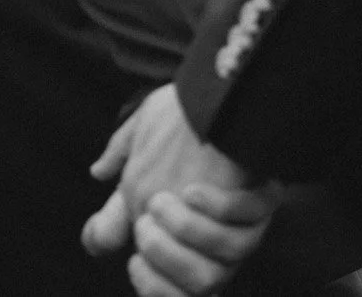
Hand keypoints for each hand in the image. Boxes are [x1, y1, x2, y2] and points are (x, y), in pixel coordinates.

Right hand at [82, 84, 274, 293]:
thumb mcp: (143, 133)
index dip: (154, 287)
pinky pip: (242, 228)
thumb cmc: (184, 111)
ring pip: (220, 268)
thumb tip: (99, 173)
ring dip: (186, 237)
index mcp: (187, 232)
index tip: (134, 261)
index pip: (176, 290)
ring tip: (167, 202)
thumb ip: (120, 157)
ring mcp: (242, 222)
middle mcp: (217, 235)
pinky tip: (197, 190)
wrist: (223, 86)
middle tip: (147, 226)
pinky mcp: (262, 202)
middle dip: (166, 262)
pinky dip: (216, 212)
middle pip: (202, 286)